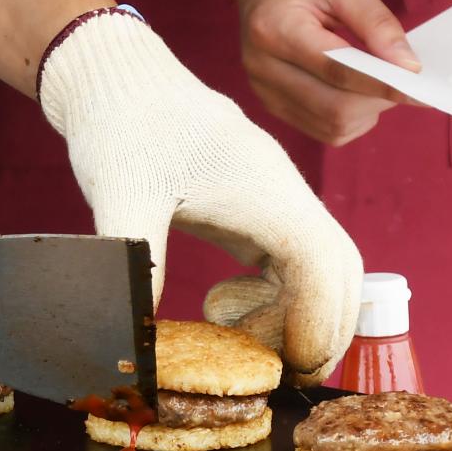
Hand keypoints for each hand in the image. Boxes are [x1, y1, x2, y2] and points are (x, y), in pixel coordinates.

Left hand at [38, 10, 363, 382]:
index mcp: (268, 191)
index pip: (323, 267)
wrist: (112, 75)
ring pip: (315, 267)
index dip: (317, 323)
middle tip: (279, 375)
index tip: (288, 367)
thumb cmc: (120, 124)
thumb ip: (135, 266)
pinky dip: (271, 296)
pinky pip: (285, 260)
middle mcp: (283, 194)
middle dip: (320, 329)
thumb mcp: (121, 197)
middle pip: (338, 272)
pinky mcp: (250, 205)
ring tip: (234, 338)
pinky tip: (220, 305)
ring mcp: (271, 199)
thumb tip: (137, 336)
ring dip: (294, 314)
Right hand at [226, 0, 420, 146]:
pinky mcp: (271, 103)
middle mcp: (261, 66)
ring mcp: (262, 89)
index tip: (421, 86)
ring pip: (330, 126)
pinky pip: (321, 128)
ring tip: (379, 81)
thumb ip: (377, 24)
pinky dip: (351, 117)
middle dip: (379, 100)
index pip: (338, 71)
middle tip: (405, 80)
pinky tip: (358, 91)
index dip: (384, 83)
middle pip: (334, 108)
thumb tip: (409, 66)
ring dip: (367, 112)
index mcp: (274, 29)